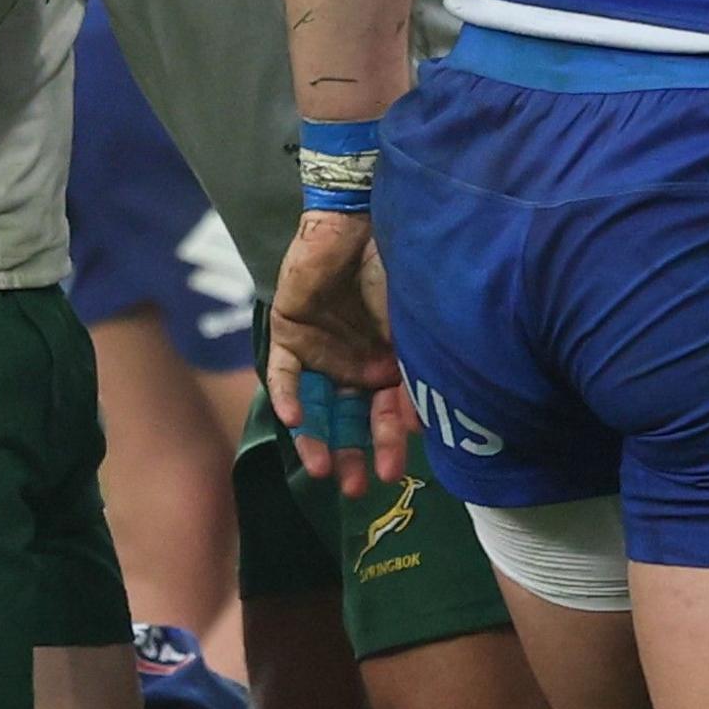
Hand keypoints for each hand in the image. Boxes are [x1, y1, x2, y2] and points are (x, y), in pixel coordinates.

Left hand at [267, 206, 411, 494]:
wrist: (362, 221)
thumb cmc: (400, 272)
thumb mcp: (413, 330)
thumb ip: (413, 375)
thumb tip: (423, 428)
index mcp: (387, 367)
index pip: (386, 417)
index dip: (389, 445)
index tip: (391, 473)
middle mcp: (353, 366)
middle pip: (348, 421)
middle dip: (353, 455)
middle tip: (356, 487)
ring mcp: (320, 351)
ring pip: (315, 406)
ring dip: (317, 438)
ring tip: (322, 470)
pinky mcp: (289, 332)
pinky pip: (285, 373)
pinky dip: (289, 396)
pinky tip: (293, 420)